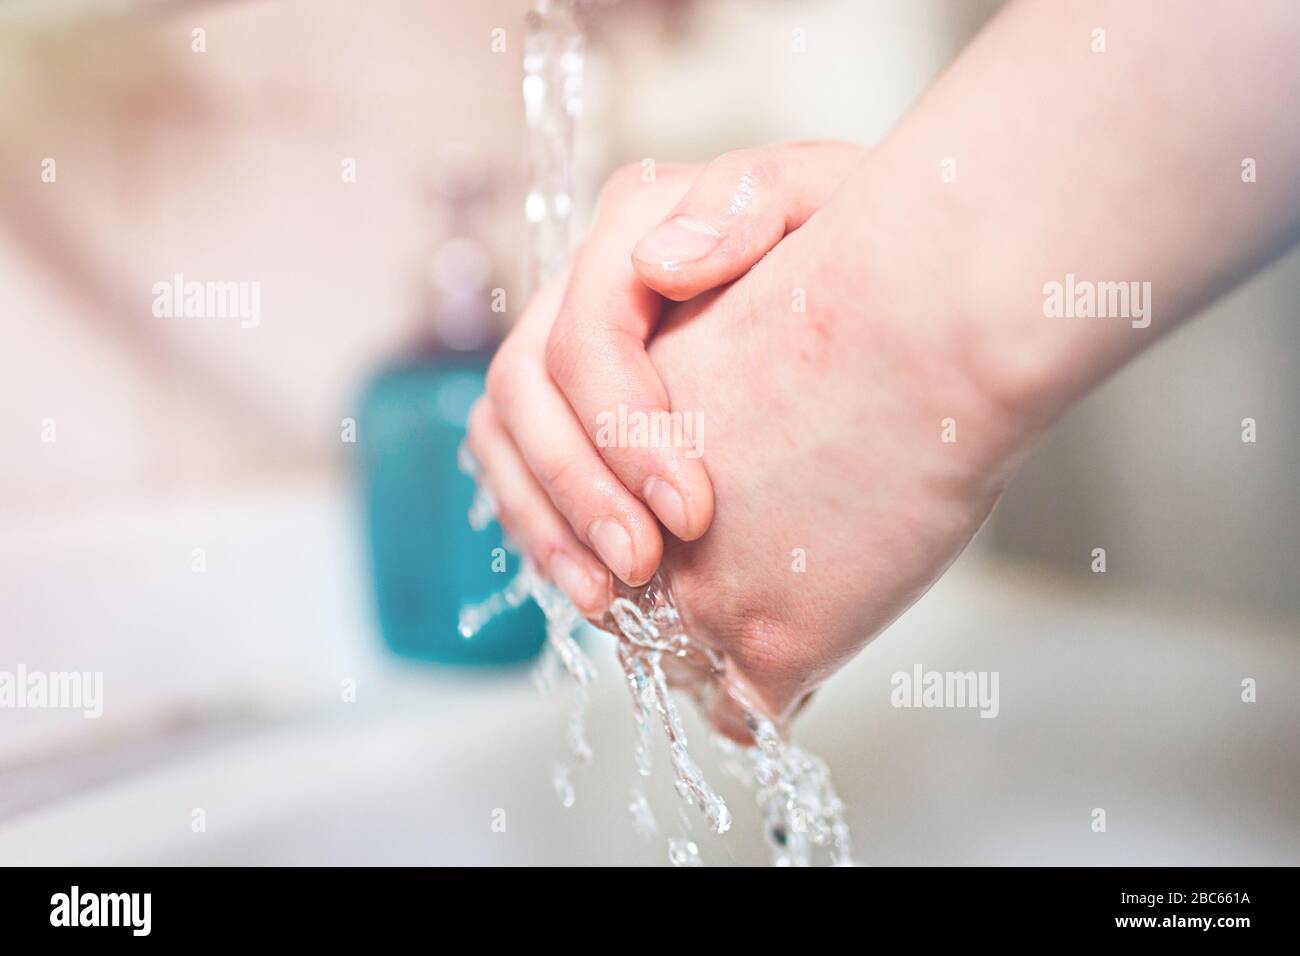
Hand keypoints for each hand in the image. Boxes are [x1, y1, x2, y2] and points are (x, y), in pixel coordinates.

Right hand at [467, 142, 864, 613]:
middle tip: (642, 568)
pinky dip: (546, 532)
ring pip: (504, 432)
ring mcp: (566, 348)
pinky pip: (517, 468)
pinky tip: (596, 588)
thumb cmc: (860, 242)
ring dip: (546, 522)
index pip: (587, 333)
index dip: (622, 429)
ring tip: (608, 599)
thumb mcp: (831, 196)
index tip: (694, 513)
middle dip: (577, 487)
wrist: (886, 278)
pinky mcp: (569, 408)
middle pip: (526, 387)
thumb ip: (751, 201)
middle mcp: (583, 285)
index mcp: (634, 225)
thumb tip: (658, 263)